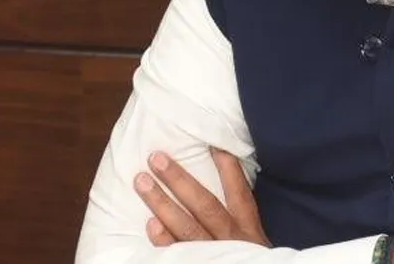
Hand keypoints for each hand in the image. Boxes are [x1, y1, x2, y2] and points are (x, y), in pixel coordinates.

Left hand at [134, 148, 269, 247]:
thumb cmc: (249, 259)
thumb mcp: (252, 237)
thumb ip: (237, 214)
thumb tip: (219, 171)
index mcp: (248, 227)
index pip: (238, 190)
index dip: (226, 166)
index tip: (211, 141)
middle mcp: (232, 239)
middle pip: (205, 204)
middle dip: (179, 180)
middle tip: (155, 157)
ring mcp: (214, 255)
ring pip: (187, 227)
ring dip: (162, 203)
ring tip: (142, 181)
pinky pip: (178, 254)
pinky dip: (164, 240)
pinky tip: (150, 224)